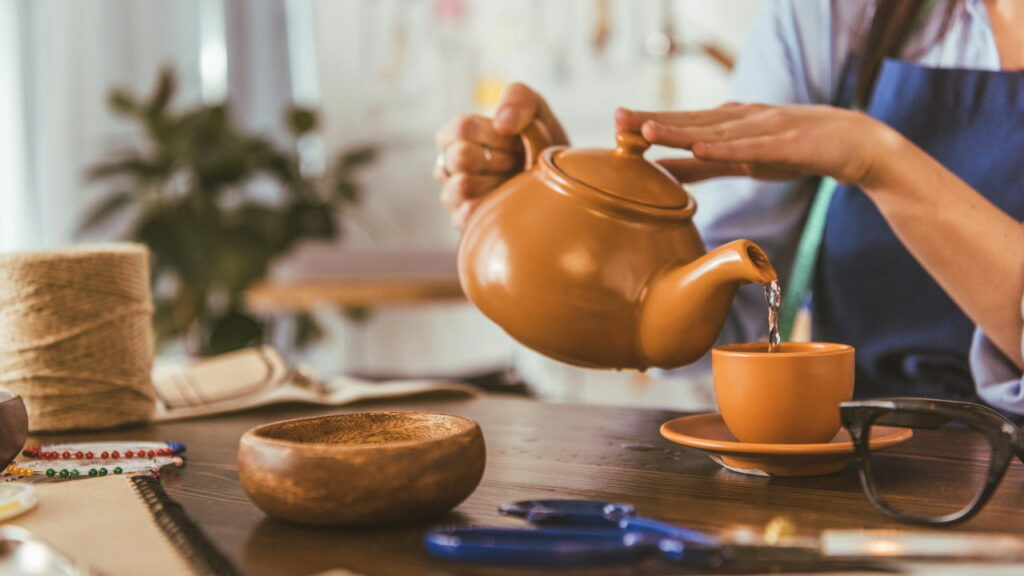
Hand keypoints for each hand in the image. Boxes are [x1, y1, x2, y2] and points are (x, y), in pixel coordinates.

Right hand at [434, 83, 567, 229]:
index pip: (459, 129)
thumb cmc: (542, 146)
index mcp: (460, 136)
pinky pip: (469, 214)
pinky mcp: (464, 223)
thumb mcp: (537, 112)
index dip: (493, 135)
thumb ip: (519, 99)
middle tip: (517, 164)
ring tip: (514, 184)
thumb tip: (502, 122)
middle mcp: (451, 166)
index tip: (516, 141)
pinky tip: (509, 203)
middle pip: (460, 156)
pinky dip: (494, 207)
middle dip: (499, 158)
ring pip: (460, 187)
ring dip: (496, 183)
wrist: (562, 186)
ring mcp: (454, 196)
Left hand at [616, 103, 901, 186]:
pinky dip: (724, 148)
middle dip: (652, 120)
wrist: (852, 142)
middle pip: (689, 121)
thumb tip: (665, 174)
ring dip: (680, 131)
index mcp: (727, 124)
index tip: (614, 124)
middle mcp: (740, 120)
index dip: (648, 122)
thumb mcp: (741, 161)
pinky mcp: (783, 145)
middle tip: (616, 118)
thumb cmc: (793, 151)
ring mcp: (761, 129)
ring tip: (646, 132)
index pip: (681, 123)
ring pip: (713, 131)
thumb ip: (704, 166)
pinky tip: (700, 149)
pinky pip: (749, 148)